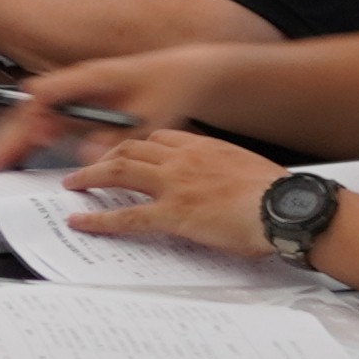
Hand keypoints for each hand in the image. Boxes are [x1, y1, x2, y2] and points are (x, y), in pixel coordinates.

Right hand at [0, 43, 238, 173]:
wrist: (184, 72)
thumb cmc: (168, 85)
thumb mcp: (150, 114)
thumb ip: (118, 136)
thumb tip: (87, 156)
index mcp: (90, 78)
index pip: (47, 94)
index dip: (33, 119)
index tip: (26, 140)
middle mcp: (76, 84)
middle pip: (31, 108)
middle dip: (9, 135)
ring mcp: (75, 95)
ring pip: (34, 115)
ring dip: (15, 139)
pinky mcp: (79, 107)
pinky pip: (46, 122)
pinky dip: (31, 139)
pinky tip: (21, 157)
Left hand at [59, 125, 285, 257]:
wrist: (286, 207)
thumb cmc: (276, 195)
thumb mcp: (247, 170)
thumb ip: (224, 170)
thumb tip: (222, 184)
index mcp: (203, 146)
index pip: (159, 137)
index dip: (136, 143)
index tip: (125, 150)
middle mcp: (183, 158)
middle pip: (130, 146)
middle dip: (103, 153)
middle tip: (87, 164)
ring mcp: (174, 184)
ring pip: (119, 171)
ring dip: (90, 175)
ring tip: (73, 184)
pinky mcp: (172, 213)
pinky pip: (125, 215)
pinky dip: (98, 218)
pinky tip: (81, 222)